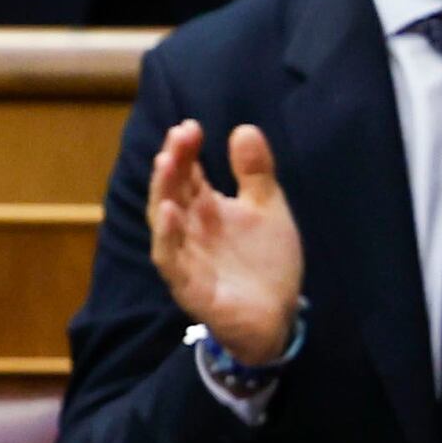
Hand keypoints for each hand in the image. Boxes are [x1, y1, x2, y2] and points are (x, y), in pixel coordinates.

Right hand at [144, 120, 305, 357]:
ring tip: (166, 162)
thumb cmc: (265, 261)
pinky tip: (170, 212)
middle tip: (179, 135)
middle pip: (172, 191)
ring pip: (164, 222)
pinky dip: (167, 236)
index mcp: (205, 208)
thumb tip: (244, 129)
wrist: (278, 316)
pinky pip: (171, 260)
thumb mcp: (267, 209)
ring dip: (163, 192)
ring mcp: (186, 257)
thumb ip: (255, 173)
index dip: (186, 150)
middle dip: (173, 163)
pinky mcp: (189, 287)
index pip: (188, 173)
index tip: (190, 126)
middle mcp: (189, 229)